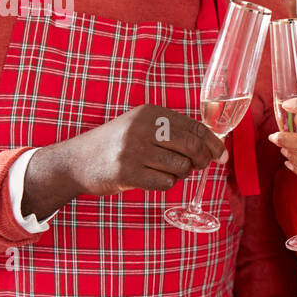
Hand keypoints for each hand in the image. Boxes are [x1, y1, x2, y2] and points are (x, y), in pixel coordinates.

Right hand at [22, 104, 226, 218]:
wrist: (75, 161)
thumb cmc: (117, 145)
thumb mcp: (142, 126)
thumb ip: (175, 132)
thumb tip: (216, 148)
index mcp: (150, 113)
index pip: (195, 127)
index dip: (214, 143)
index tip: (221, 155)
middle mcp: (142, 127)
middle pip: (193, 147)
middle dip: (201, 160)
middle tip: (196, 166)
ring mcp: (133, 150)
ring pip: (180, 167)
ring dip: (179, 174)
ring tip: (163, 170)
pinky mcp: (126, 173)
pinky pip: (165, 183)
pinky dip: (164, 184)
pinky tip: (150, 178)